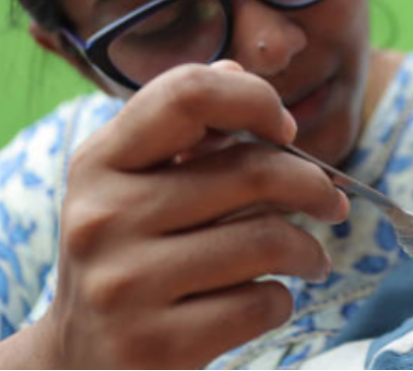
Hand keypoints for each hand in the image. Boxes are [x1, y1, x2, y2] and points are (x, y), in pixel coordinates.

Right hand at [36, 61, 348, 368]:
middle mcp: (103, 218)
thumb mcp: (130, 184)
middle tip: (333, 202)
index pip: (187, 94)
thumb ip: (181, 127)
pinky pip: (262, 303)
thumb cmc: (125, 254)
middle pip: (252, 171)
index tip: (285, 130)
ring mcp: (125, 286)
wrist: (80, 360)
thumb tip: (235, 71)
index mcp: (99, 163)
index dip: (255, 100)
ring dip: (309, 249)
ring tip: (312, 257)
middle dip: (313, 185)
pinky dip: (283, 298)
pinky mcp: (157, 346)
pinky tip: (270, 298)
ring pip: (268, 239)